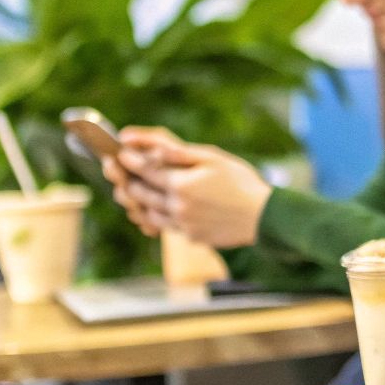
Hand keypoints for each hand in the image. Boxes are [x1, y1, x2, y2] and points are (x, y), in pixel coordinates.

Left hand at [110, 128, 271, 248]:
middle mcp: (177, 206)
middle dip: (127, 180)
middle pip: (139, 194)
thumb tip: (150, 147)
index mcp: (181, 184)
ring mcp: (183, 224)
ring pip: (148, 213)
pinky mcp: (191, 236)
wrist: (264, 216)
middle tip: (119, 171)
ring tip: (136, 191)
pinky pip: (166, 226)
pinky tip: (162, 209)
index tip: (120, 152)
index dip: (128, 160)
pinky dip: (158, 217)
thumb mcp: (213, 158)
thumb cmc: (241, 182)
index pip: (144, 170)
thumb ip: (179, 153)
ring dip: (139, 202)